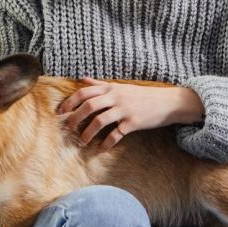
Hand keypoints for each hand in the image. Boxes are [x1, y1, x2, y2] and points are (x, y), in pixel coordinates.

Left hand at [57, 78, 204, 149]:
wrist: (167, 102)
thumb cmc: (142, 95)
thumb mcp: (120, 86)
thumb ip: (100, 83)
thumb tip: (82, 78)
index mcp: (111, 88)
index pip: (84, 93)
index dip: (70, 102)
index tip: (60, 112)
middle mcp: (115, 97)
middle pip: (88, 106)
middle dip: (74, 118)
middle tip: (67, 128)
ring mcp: (124, 110)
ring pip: (99, 121)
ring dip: (88, 133)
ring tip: (82, 141)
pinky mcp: (133, 122)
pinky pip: (116, 134)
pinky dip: (107, 142)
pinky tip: (102, 148)